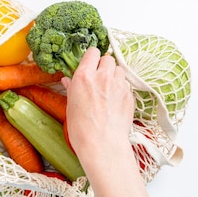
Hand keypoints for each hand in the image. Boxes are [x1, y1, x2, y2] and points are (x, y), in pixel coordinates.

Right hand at [61, 47, 133, 163]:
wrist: (102, 144)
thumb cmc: (82, 129)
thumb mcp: (71, 106)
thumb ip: (72, 89)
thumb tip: (68, 81)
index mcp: (84, 76)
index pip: (92, 52)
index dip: (91, 57)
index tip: (90, 63)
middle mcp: (103, 76)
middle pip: (108, 59)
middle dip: (103, 65)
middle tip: (99, 77)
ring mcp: (119, 85)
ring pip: (119, 70)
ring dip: (114, 75)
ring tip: (108, 88)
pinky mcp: (129, 96)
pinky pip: (126, 85)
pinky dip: (121, 89)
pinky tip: (115, 101)